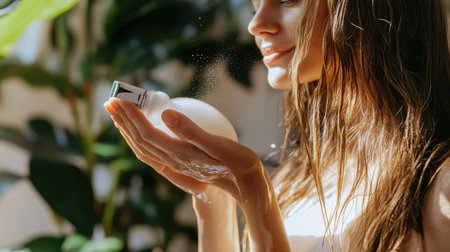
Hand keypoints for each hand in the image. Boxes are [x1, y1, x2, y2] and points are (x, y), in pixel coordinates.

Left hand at [104, 98, 262, 202]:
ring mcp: (177, 163)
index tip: (120, 98)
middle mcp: (174, 160)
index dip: (132, 115)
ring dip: (128, 129)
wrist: (245, 183)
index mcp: (180, 153)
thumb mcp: (217, 144)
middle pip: (140, 139)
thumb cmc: (236, 162)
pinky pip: (153, 152)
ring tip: (118, 114)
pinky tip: (139, 132)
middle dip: (123, 120)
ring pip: (144, 147)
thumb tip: (166, 113)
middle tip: (110, 101)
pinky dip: (141, 140)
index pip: (147, 133)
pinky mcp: (181, 163)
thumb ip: (191, 131)